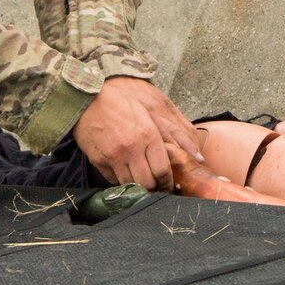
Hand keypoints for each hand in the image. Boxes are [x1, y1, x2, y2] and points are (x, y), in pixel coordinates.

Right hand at [73, 77, 203, 189]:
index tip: (169, 184)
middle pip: (148, 182)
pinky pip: (113, 181)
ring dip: (138, 187)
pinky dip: (122, 181)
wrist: (87, 97)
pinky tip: (126, 174)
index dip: (168, 182)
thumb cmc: (122, 99)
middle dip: (155, 187)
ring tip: (143, 184)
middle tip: (157, 187)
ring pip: (130, 185)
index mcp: (147, 135)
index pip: (162, 170)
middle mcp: (131, 148)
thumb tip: (198, 155)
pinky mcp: (98, 160)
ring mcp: (113, 156)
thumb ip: (178, 131)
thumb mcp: (153, 107)